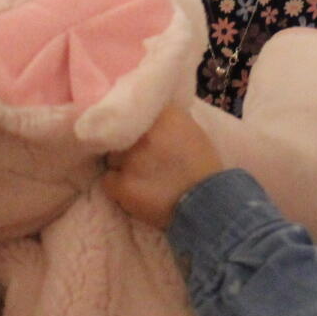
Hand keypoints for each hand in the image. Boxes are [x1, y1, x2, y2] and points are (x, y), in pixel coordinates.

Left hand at [102, 102, 224, 230]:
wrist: (209, 204)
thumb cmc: (203, 167)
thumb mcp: (191, 130)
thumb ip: (168, 119)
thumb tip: (147, 113)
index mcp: (165, 116)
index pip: (134, 112)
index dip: (136, 125)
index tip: (141, 136)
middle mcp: (145, 133)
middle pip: (120, 134)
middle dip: (128, 146)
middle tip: (142, 159)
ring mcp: (131, 159)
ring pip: (112, 157)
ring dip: (121, 165)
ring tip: (140, 177)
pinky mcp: (122, 184)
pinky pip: (107, 180)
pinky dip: (117, 186)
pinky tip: (133, 191)